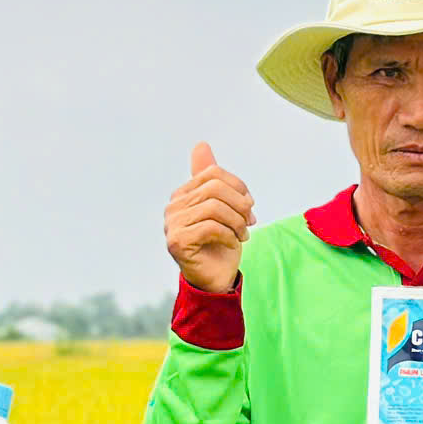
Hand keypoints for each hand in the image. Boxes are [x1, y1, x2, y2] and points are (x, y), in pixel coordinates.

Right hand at [165, 142, 254, 294]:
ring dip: (237, 223)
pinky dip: (229, 235)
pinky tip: (233, 244)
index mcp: (183, 194)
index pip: (214, 174)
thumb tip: (201, 144)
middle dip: (240, 205)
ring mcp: (172, 224)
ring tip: (243, 235)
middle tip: (250, 222)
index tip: (250, 206)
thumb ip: (213, 179)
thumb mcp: (224, 207)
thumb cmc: (221, 243)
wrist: (217, 279)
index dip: (238, 187)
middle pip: (215, 189)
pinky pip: (211, 227)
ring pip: (215, 207)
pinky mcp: (177, 242)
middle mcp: (173, 207)